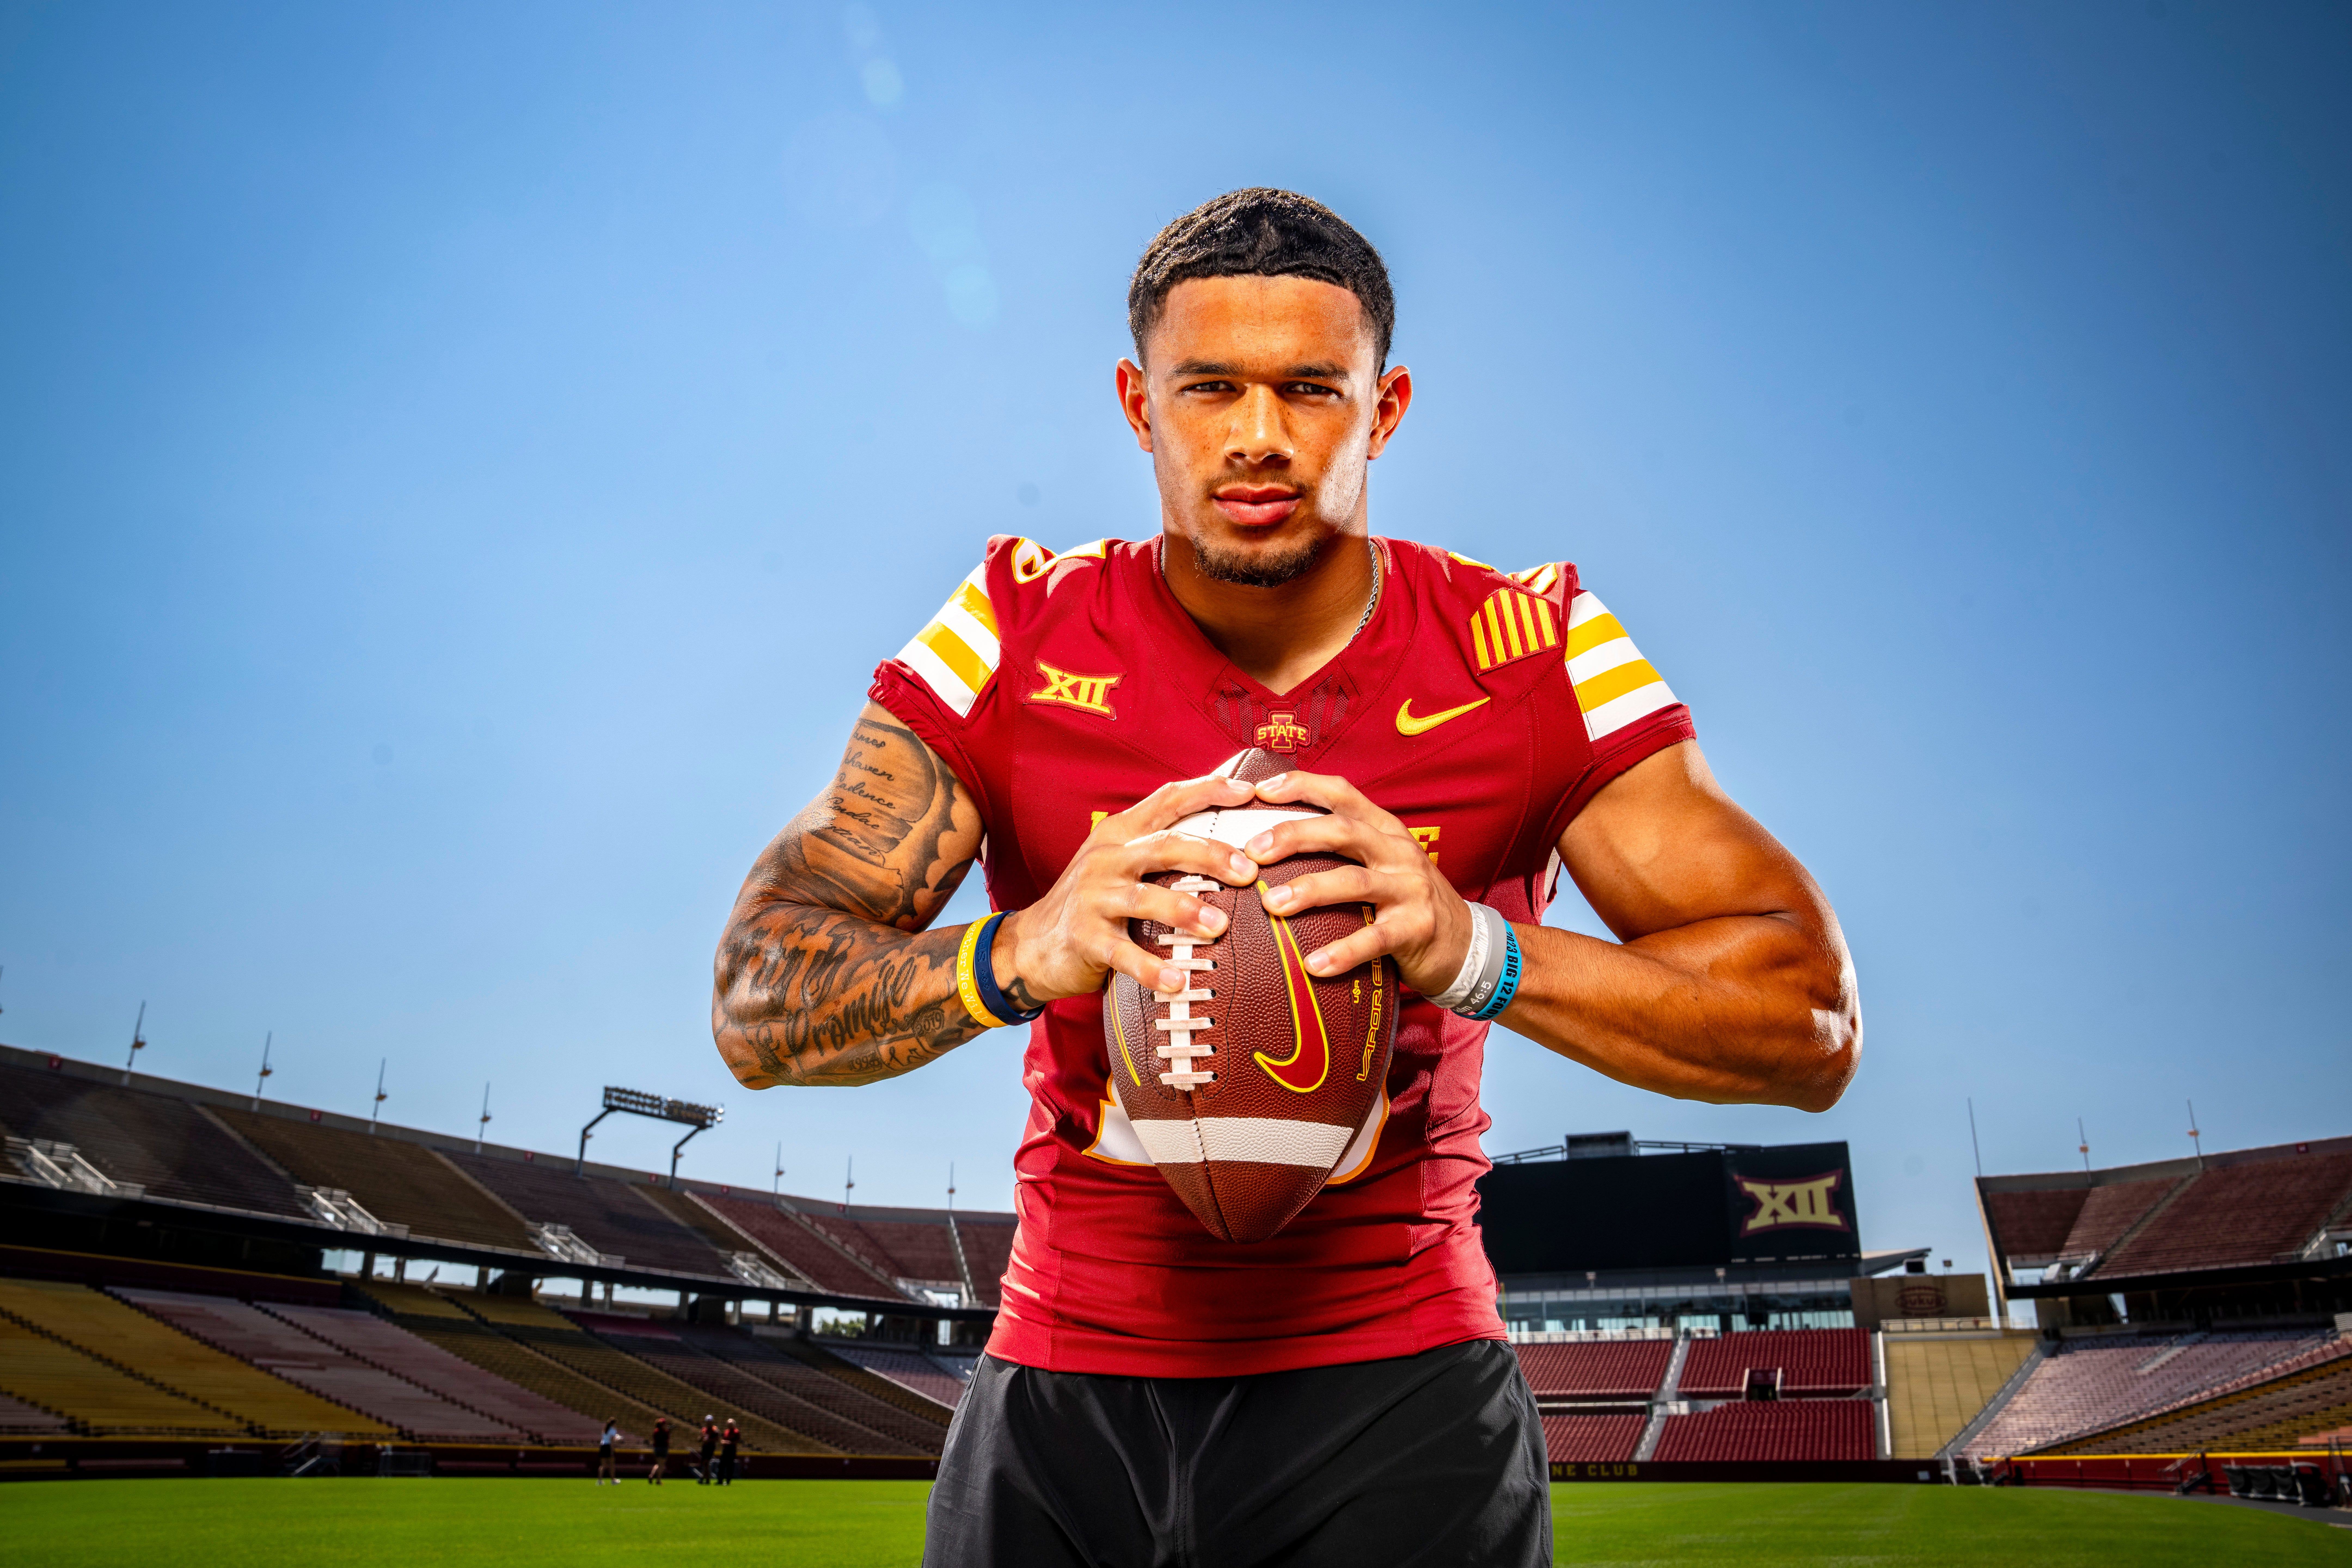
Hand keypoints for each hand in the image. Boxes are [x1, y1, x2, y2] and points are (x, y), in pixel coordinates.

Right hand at [994, 773, 1264, 1005]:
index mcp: (1119, 834)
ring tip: (1221, 926)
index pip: (1167, 800)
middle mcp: (1106, 858)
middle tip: (1249, 871)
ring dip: (1186, 910)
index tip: (1248, 792)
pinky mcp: (1084, 937)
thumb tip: (1230, 846)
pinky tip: (1179, 982)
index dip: (1209, 791)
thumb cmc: (1093, 904)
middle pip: (1164, 846)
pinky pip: (1124, 953)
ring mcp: (1093, 897)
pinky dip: (1153, 968)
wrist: (1032, 945)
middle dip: (1211, 855)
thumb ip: (1161, 850)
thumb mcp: (1119, 864)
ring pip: (1145, 897)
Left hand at [1240, 769, 1474, 996]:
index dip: (1301, 786)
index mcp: (1384, 830)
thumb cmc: (1407, 900)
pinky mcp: (1416, 928)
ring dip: (1310, 890)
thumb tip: (1272, 844)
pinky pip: (1374, 939)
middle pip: (1342, 831)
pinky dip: (1342, 951)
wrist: (1465, 942)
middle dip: (1294, 835)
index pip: (1342, 794)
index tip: (1260, 791)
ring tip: (1272, 904)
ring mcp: (1409, 889)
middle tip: (1253, 851)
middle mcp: (1398, 852)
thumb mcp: (1382, 861)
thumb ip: (1342, 849)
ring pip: (1355, 881)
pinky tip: (1313, 965)